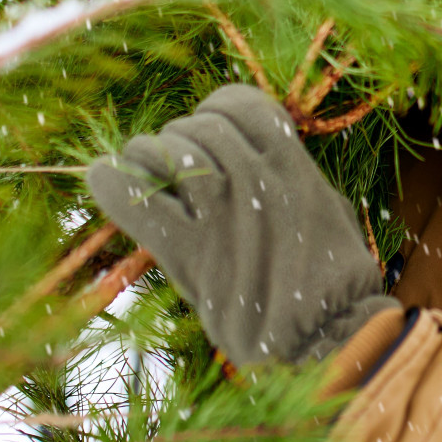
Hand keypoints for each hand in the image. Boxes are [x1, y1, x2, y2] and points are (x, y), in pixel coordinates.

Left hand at [86, 84, 398, 366]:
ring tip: (148, 177)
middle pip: (195, 126)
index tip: (211, 136)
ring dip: (147, 158)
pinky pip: (135, 199)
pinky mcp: (190, 252)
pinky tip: (105, 177)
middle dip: (180, 142)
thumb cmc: (335, 277)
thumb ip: (292, 175)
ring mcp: (220, 212)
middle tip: (179, 174)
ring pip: (163, 150)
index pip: (237, 104)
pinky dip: (112, 183)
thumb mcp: (326, 206)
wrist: (330, 337)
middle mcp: (255, 176)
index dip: (216, 112)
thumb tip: (263, 155)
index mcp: (292, 162)